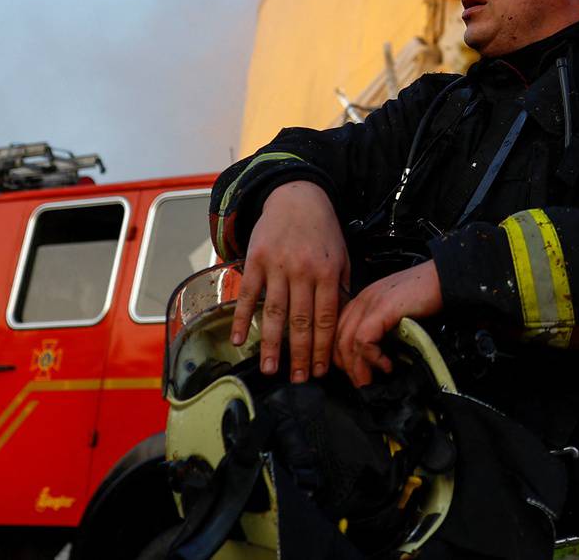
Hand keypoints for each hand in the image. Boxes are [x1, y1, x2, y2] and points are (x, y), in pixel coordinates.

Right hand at [230, 181, 350, 381]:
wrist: (297, 197)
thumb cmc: (322, 231)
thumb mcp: (340, 256)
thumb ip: (339, 288)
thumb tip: (340, 323)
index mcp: (327, 273)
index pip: (326, 318)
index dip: (323, 347)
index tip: (320, 371)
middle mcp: (302, 272)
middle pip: (301, 322)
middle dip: (300, 355)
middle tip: (298, 381)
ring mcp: (277, 266)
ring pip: (274, 313)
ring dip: (271, 345)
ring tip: (269, 370)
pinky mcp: (256, 260)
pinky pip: (249, 294)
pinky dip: (241, 318)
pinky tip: (237, 339)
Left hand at [333, 261, 442, 387]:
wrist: (445, 279)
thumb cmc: (427, 295)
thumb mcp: (397, 312)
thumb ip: (384, 328)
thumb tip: (380, 356)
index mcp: (364, 300)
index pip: (339, 331)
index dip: (342, 356)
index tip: (355, 373)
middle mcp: (363, 299)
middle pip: (338, 338)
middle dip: (347, 367)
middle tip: (362, 383)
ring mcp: (370, 302)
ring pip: (347, 342)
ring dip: (357, 368)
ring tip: (369, 381)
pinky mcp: (382, 309)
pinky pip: (363, 340)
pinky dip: (372, 358)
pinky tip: (385, 365)